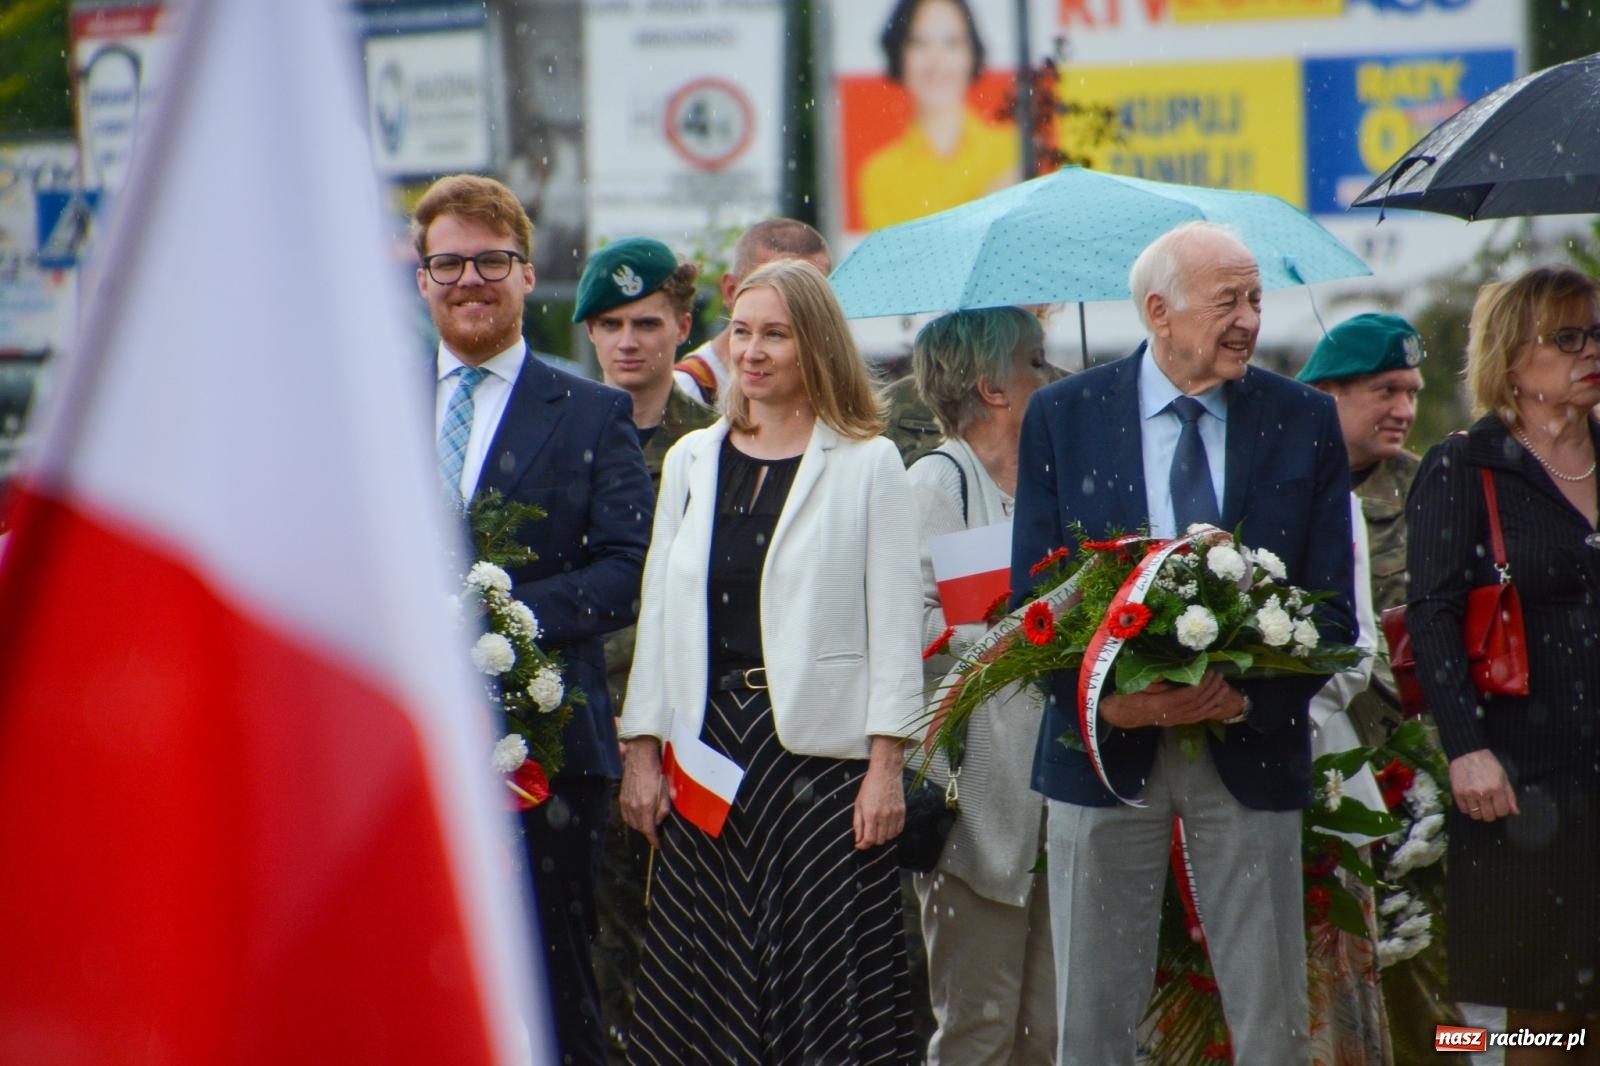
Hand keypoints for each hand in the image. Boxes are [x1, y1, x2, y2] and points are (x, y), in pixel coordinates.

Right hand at [620, 737, 670, 846]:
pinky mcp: (621, 798)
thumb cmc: (656, 771)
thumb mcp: (666, 790)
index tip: (657, 845)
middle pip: (639, 827)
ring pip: (631, 822)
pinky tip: (638, 815)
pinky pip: (625, 815)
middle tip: (656, 829)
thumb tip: (658, 821)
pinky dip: (632, 819)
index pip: (648, 829)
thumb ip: (663, 808)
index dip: (653, 839)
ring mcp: (625, 802)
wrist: (639, 757)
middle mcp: (633, 806)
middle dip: (648, 831)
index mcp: (646, 805)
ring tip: (648, 822)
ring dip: (640, 825)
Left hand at [854, 737, 905, 849]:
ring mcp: (894, 814)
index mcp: (870, 814)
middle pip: (880, 840)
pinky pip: (899, 830)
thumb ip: (858, 823)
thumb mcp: (858, 804)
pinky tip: (887, 827)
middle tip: (868, 834)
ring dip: (883, 837)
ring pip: (890, 837)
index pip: (869, 839)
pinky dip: (893, 832)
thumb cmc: (870, 786)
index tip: (860, 844)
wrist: (886, 773)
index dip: (863, 845)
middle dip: (872, 840)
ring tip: (878, 829)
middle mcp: (883, 816)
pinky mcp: (902, 812)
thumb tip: (858, 839)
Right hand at [1100, 672, 1235, 728]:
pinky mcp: (1174, 722)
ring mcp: (1173, 721)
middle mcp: (1171, 715)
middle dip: (1211, 689)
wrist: (1120, 714)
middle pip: (1197, 703)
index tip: (1210, 671)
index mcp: (1162, 704)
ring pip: (1199, 712)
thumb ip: (1155, 680)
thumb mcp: (1137, 685)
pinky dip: (1208, 712)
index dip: (1202, 684)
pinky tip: (1217, 706)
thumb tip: (1171, 670)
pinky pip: (1195, 719)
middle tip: (1220, 676)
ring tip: (1224, 688)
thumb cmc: (1126, 696)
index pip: (1189, 695)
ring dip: (1213, 700)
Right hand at [1449, 749, 1519, 822]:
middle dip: (1490, 813)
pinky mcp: (1457, 793)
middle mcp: (1483, 793)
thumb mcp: (1503, 777)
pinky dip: (1468, 808)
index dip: (1501, 810)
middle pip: (1488, 816)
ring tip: (1479, 803)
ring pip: (1475, 815)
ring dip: (1478, 812)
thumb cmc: (1488, 764)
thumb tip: (1515, 812)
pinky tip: (1470, 800)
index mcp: (1497, 788)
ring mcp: (1469, 794)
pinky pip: (1464, 810)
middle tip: (1488, 805)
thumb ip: (1510, 796)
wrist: (1468, 753)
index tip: (1498, 805)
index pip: (1502, 811)